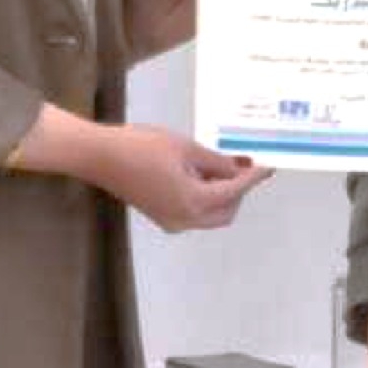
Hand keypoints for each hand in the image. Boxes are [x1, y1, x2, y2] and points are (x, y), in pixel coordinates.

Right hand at [90, 124, 272, 232]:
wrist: (99, 156)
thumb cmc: (141, 146)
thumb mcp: (186, 148)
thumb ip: (217, 162)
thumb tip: (240, 168)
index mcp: (194, 202)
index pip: (234, 191)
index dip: (253, 178)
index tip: (269, 167)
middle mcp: (186, 219)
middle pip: (227, 211)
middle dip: (238, 190)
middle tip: (241, 165)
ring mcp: (173, 222)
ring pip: (211, 214)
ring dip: (222, 195)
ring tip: (220, 166)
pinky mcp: (162, 217)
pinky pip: (194, 212)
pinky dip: (205, 197)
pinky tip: (201, 174)